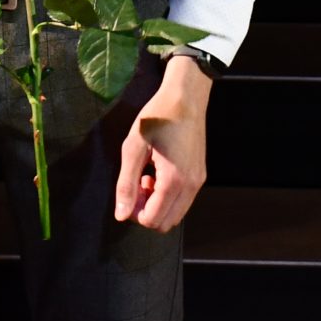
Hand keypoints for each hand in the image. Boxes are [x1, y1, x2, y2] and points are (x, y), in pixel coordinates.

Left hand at [115, 52, 211, 231]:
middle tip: (136, 185)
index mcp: (173, 180)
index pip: (152, 220)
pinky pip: (183, 201)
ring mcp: (198, 182)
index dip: (134, 212)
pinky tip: (158, 173)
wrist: (186, 97)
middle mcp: (190, 186)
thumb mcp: (133, 148)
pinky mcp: (200, 175)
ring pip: (175, 215)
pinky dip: (168, 197)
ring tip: (147, 178)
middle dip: (145, 211)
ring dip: (157, 205)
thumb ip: (125, 184)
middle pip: (165, 223)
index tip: (129, 189)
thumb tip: (121, 215)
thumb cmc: (157, 117)